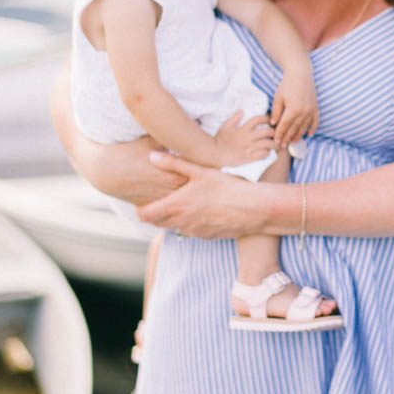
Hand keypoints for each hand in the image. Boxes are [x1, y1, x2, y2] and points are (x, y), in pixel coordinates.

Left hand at [137, 153, 269, 238]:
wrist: (253, 208)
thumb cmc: (227, 186)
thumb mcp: (200, 171)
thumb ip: (173, 164)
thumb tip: (152, 157)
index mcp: (176, 205)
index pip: (144, 215)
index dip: (141, 208)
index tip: (145, 199)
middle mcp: (181, 223)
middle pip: (156, 223)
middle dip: (156, 212)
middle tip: (162, 198)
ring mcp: (194, 232)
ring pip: (174, 228)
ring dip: (174, 218)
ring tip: (185, 202)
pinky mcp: (207, 236)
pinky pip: (191, 231)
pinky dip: (191, 222)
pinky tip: (203, 209)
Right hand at [213, 112, 276, 167]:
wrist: (215, 155)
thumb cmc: (219, 140)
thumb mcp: (225, 126)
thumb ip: (234, 118)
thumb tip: (242, 111)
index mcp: (243, 129)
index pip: (258, 119)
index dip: (266, 118)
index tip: (270, 119)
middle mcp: (248, 138)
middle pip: (266, 131)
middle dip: (274, 131)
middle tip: (277, 133)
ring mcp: (249, 148)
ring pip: (267, 144)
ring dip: (274, 144)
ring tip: (277, 144)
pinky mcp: (249, 158)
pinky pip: (263, 155)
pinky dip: (267, 153)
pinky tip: (268, 153)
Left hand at [271, 69, 318, 146]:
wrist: (301, 73)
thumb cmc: (288, 84)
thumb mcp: (278, 97)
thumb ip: (276, 111)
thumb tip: (273, 124)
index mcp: (293, 109)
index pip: (285, 125)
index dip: (280, 134)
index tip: (276, 141)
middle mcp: (304, 111)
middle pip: (294, 128)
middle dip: (287, 138)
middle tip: (282, 146)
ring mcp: (311, 110)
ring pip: (304, 127)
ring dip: (298, 136)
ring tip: (292, 142)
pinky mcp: (315, 107)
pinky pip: (315, 121)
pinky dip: (313, 128)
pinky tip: (309, 135)